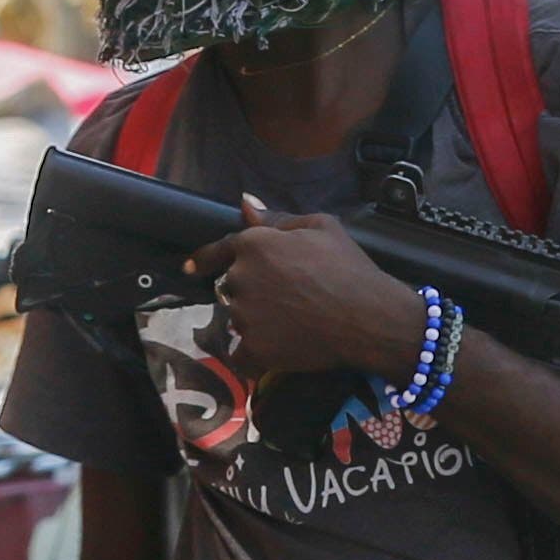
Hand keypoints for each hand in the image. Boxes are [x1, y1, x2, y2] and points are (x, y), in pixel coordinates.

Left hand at [186, 201, 427, 384]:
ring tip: (291, 324)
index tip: (190, 268)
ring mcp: (244, 316)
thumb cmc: (349, 268)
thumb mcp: (321, 227)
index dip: (203, 258)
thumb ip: (278, 218)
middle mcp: (241, 279)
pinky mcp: (254, 349)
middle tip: (287, 299)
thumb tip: (245, 204)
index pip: (219, 249)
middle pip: (232, 286)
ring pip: (238, 319)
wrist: (369, 318)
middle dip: (251, 290)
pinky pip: (241, 354)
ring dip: (255, 322)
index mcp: (254, 245)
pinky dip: (254, 355)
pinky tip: (277, 351)